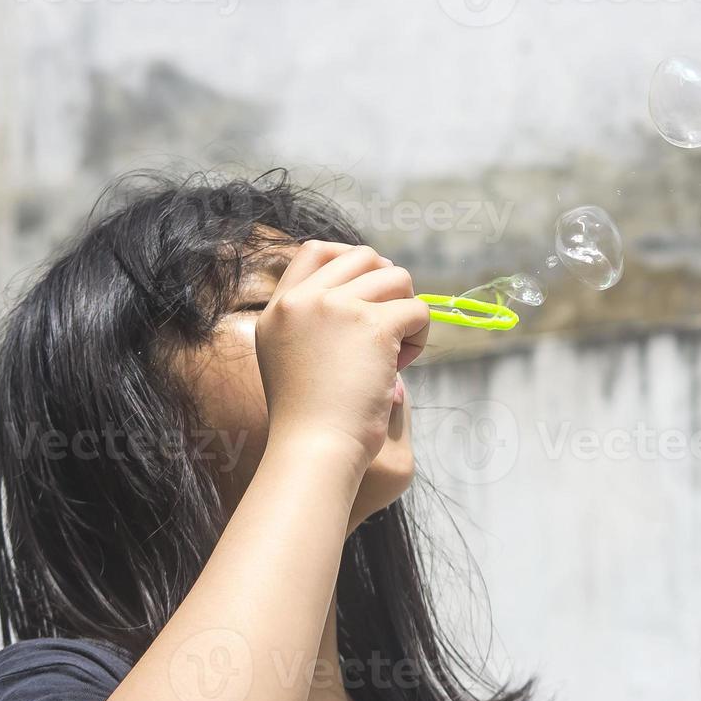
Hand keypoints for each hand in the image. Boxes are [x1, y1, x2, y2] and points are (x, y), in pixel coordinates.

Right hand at [253, 241, 429, 462]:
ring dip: (407, 310)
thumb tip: (375, 294)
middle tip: (388, 330)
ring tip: (397, 352)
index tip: (369, 287)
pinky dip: (421, 334)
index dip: (350, 259)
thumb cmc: (310, 419)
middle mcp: (305, 300)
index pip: (316, 251)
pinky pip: (417, 309)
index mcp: (280, 308)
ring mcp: (338, 308)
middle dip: (386, 287)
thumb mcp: (290, 358)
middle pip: (364, 257)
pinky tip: (403, 365)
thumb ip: (315, 324)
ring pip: (397, 277)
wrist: (314, 449)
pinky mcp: (374, 327)